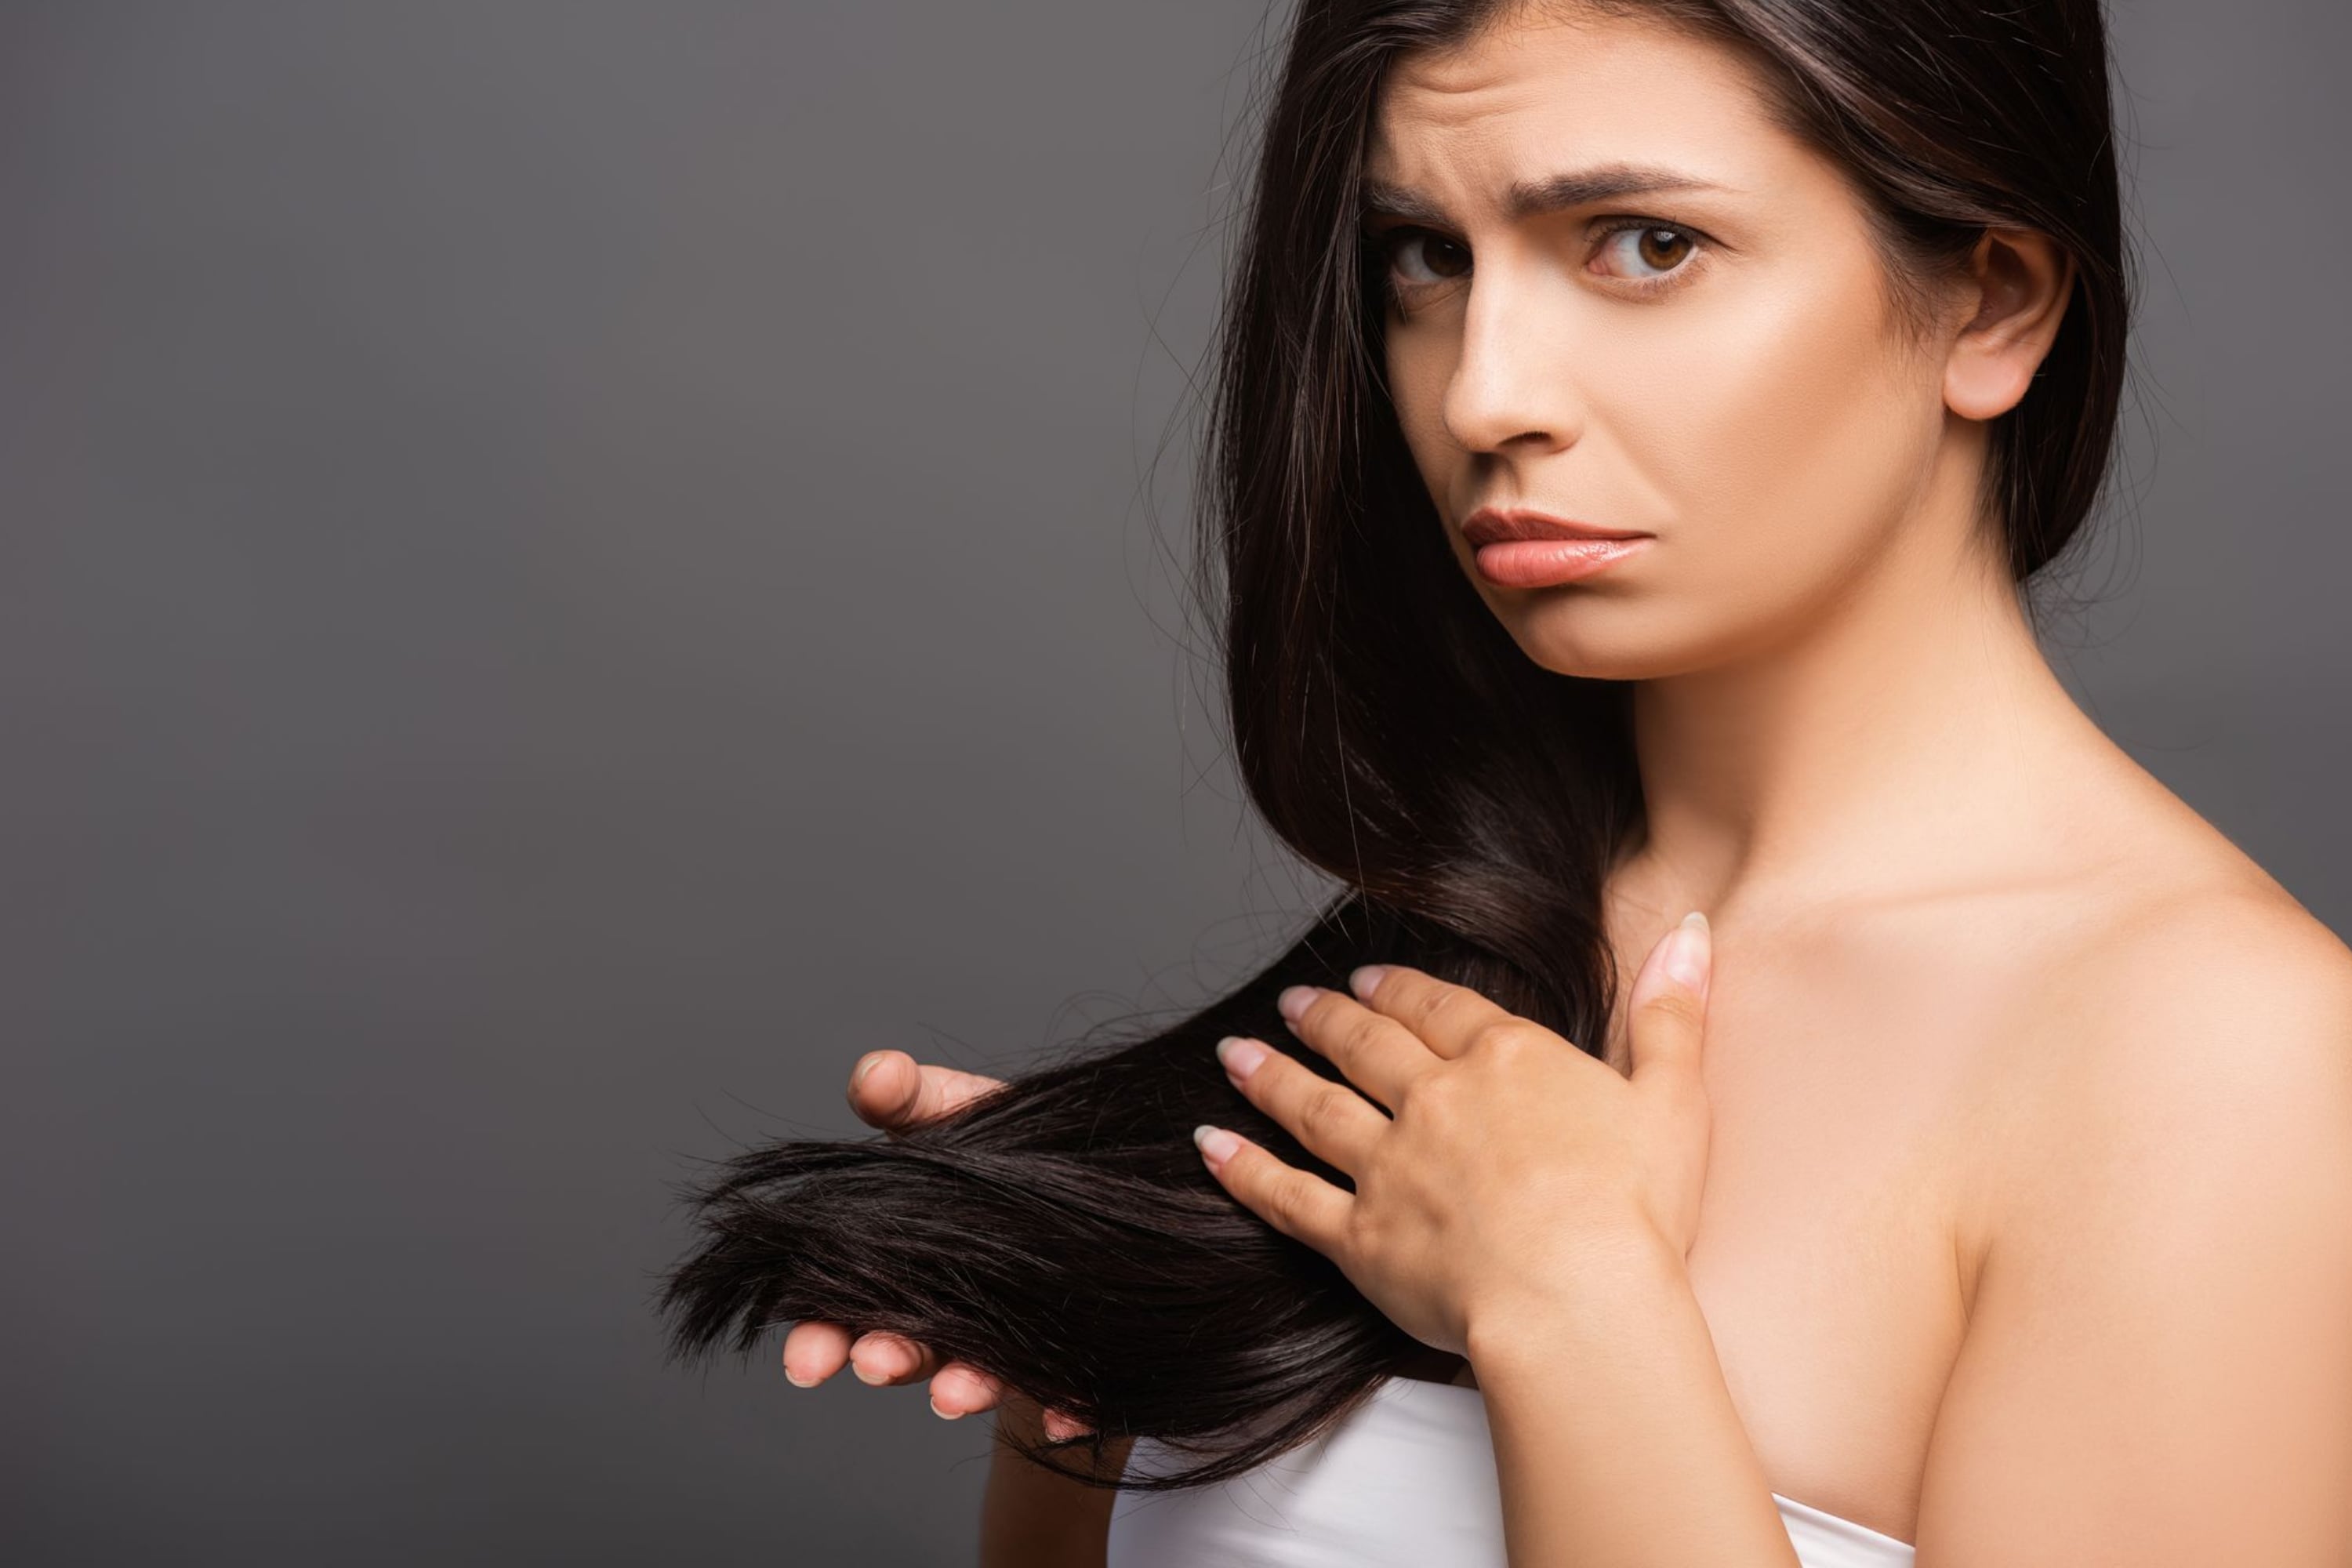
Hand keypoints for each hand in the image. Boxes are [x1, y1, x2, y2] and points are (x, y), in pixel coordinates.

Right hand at [780, 1050, 1094, 1437]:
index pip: (838, 1303)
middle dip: (883, 1360)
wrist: (1097, 1199)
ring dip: (961, 1388)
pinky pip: (1066, 1393)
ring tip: (957, 1394)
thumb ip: (912, 1097)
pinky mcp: (1067, 1359)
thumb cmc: (1005, 1157)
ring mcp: (1003, 1340)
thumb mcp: (960, 1114)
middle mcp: (941, 1311)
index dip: (817, 1331)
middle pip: (898, 1348)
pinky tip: (1065, 1418)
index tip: (805, 1358)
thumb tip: (875, 1072)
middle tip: (874, 1365)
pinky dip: (1064, 1409)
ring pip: (973, 1374)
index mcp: (894, 1260)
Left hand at [1194, 914, 1715, 1358]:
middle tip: (1293, 1002)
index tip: (1371, 980)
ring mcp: (1390, 1167)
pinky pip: (1287, 1196)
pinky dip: (1244, 1169)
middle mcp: (1437, 1102)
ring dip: (1271, 1078)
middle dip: (1326, 1020)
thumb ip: (1672, 1013)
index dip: (1402, 992)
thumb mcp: (1674, 1097)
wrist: (1576, 1296)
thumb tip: (1692, 932)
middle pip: (1366, 1048)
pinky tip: (1211, 1146)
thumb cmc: (1637, 1210)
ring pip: (1315, 1108)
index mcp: (1509, 1063)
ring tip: (1236, 1055)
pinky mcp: (1361, 1238)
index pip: (1442, 1010)